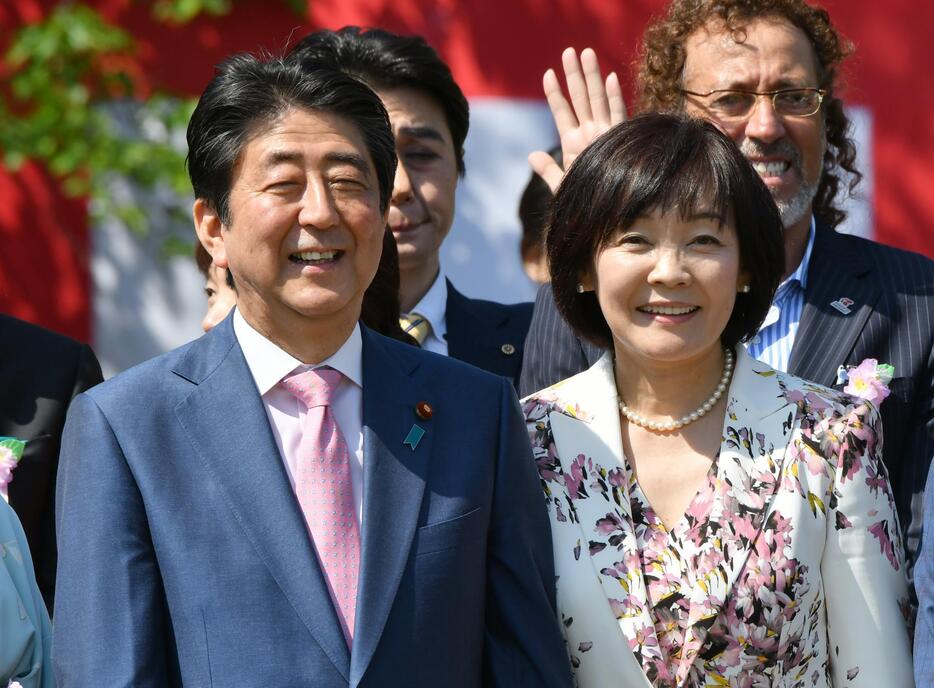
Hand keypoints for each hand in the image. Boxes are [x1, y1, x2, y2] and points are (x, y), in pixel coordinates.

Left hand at [529, 47, 626, 191]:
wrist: (607, 215)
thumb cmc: (585, 202)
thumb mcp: (562, 186)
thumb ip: (547, 170)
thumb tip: (531, 155)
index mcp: (573, 143)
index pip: (561, 112)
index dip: (554, 93)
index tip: (547, 73)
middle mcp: (590, 134)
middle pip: (580, 98)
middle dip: (574, 74)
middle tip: (569, 51)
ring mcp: (605, 134)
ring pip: (597, 100)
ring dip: (592, 76)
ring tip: (586, 53)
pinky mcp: (620, 141)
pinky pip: (617, 116)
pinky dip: (613, 98)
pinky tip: (609, 78)